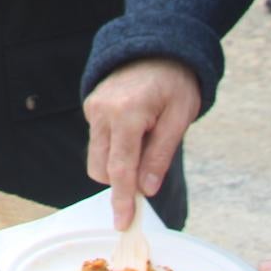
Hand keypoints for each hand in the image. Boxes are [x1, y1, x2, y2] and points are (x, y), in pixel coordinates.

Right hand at [84, 57, 200, 221]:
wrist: (158, 47)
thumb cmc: (175, 83)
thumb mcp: (179, 119)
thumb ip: (160, 155)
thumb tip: (147, 190)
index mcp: (127, 114)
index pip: (121, 168)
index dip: (122, 199)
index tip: (122, 223)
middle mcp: (103, 111)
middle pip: (101, 168)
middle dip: (120, 181)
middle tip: (149, 174)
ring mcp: (93, 108)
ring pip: (97, 156)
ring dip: (118, 163)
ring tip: (145, 142)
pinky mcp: (91, 107)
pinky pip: (99, 140)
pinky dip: (115, 147)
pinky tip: (135, 129)